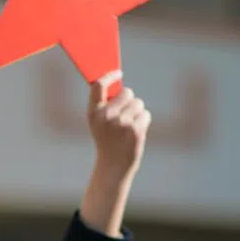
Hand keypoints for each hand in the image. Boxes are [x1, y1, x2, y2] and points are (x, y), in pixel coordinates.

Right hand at [79, 72, 149, 236]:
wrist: (113, 168)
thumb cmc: (107, 142)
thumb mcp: (100, 123)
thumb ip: (107, 104)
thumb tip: (120, 82)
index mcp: (94, 113)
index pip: (99, 85)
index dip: (109, 76)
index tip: (118, 73)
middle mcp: (106, 116)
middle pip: (127, 92)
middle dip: (129, 101)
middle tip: (124, 116)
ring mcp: (121, 123)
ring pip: (138, 103)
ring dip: (137, 113)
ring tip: (129, 128)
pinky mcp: (135, 130)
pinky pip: (145, 114)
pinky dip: (144, 122)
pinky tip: (135, 134)